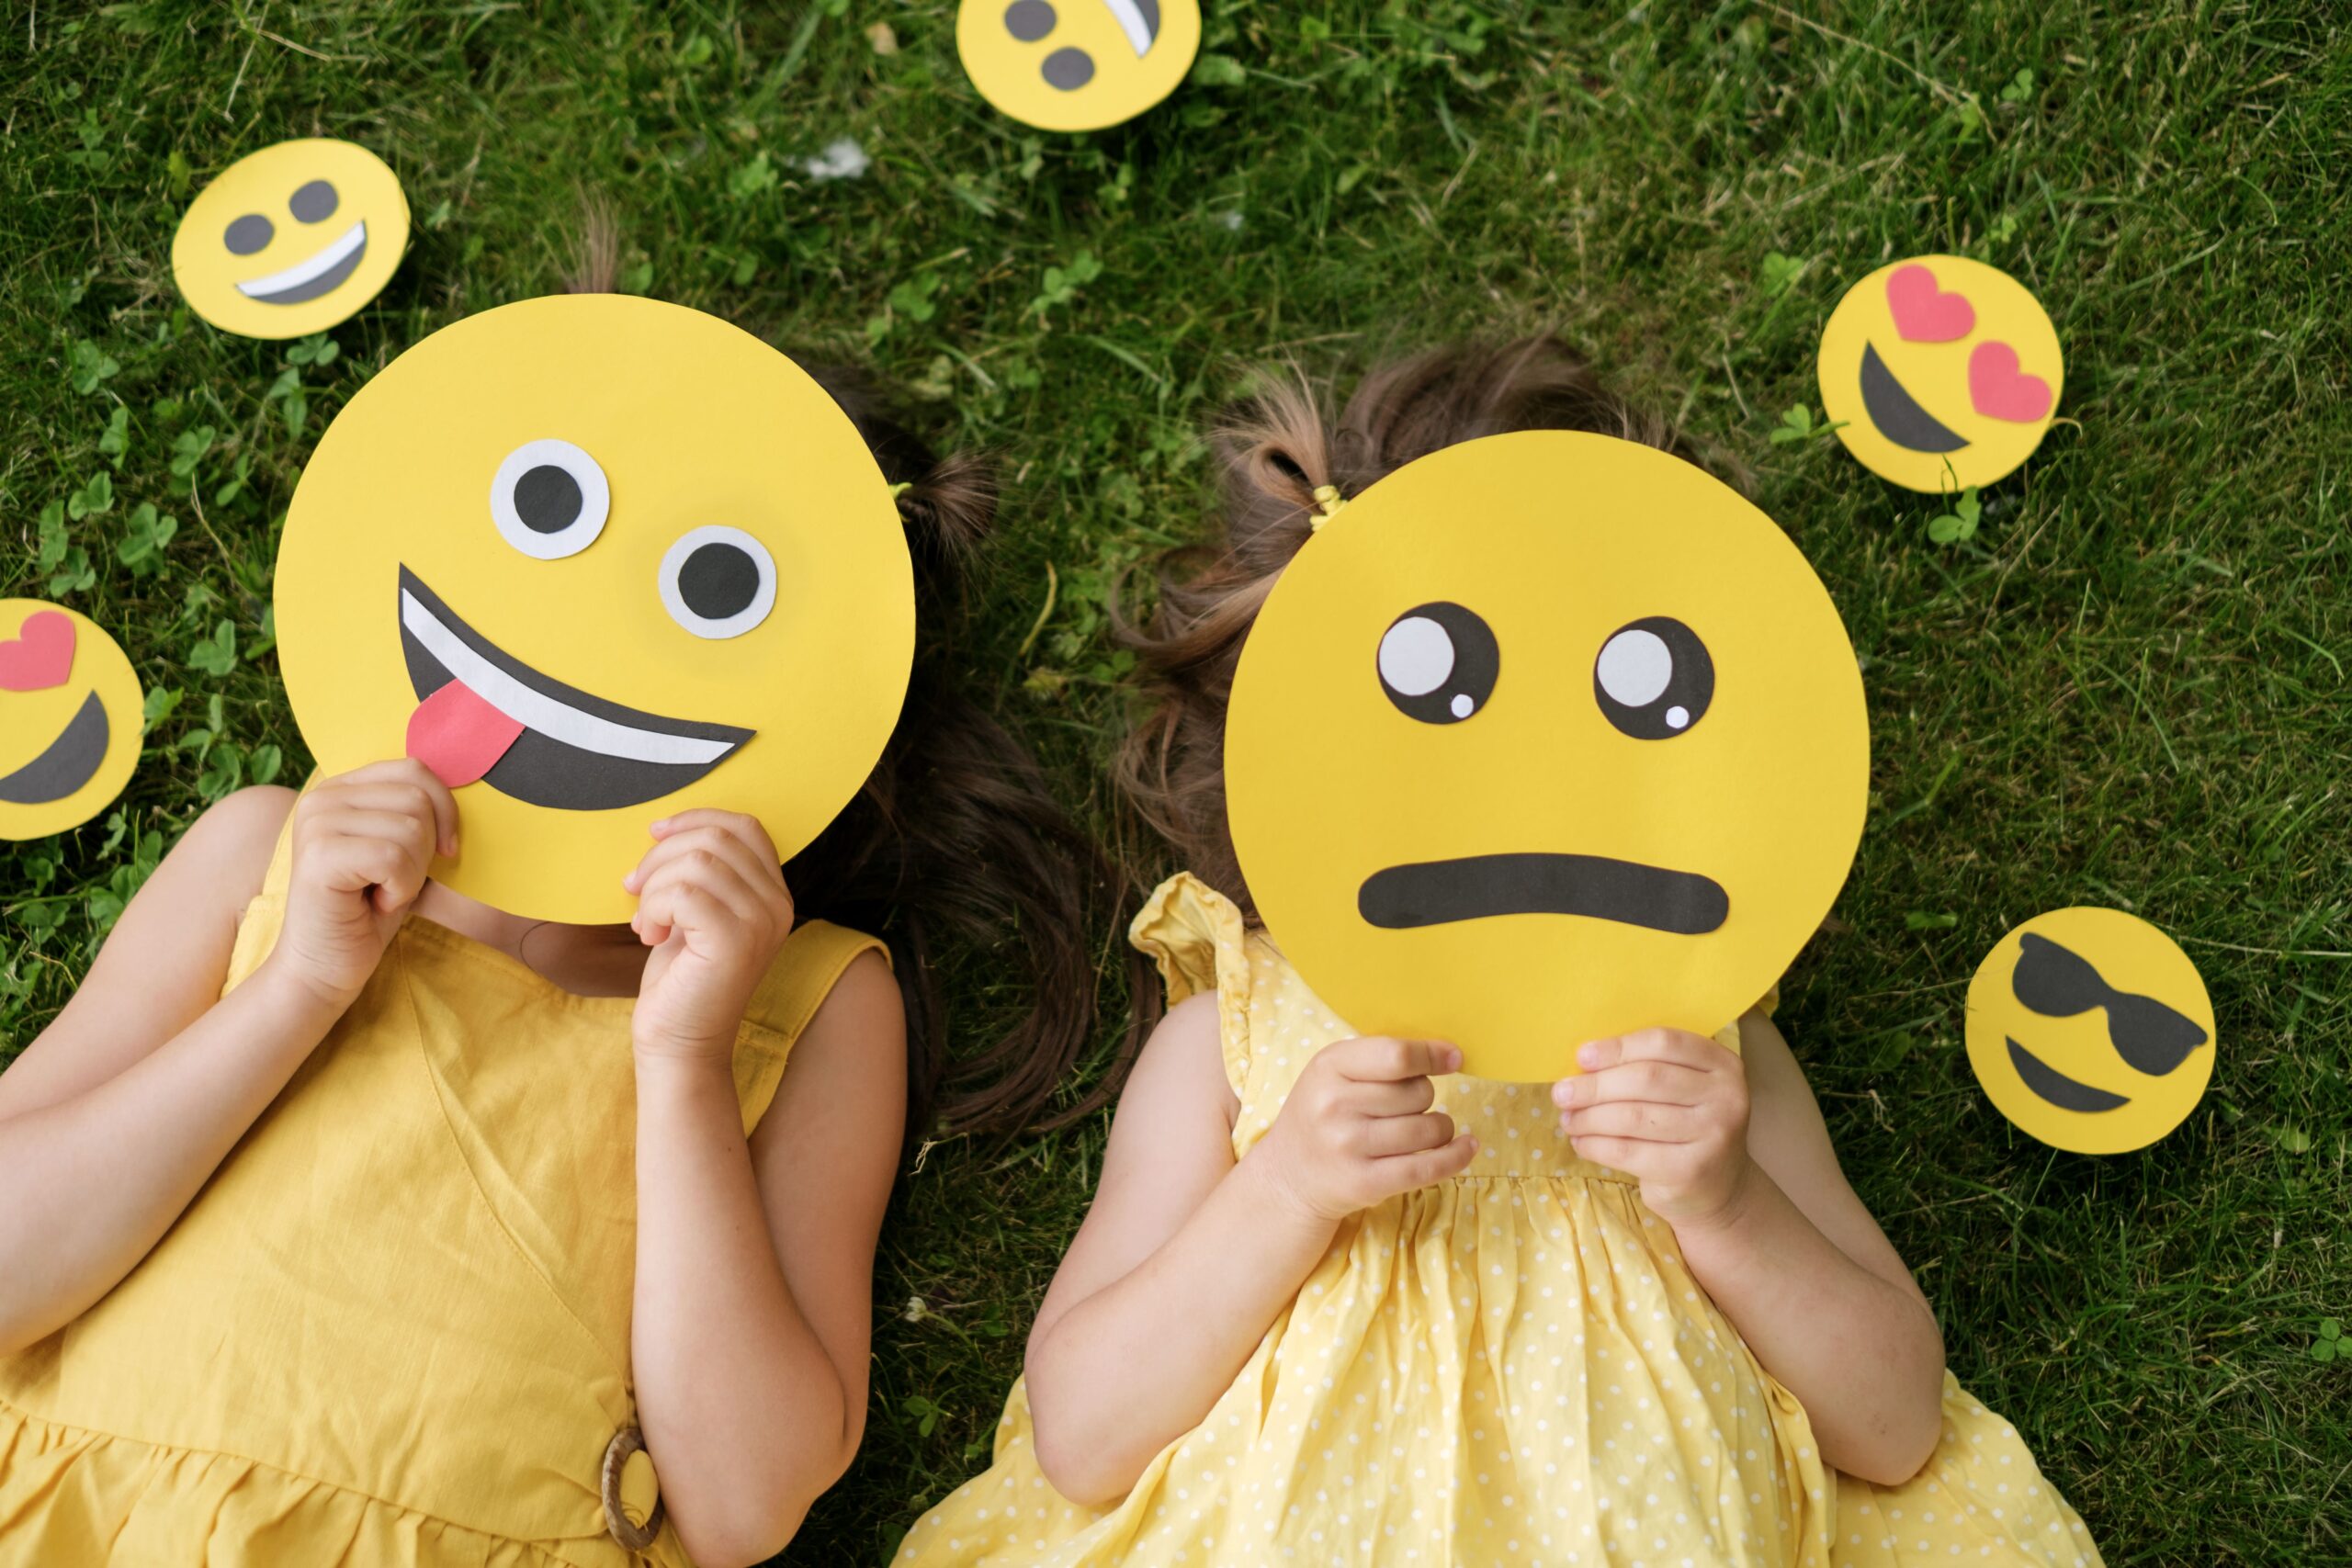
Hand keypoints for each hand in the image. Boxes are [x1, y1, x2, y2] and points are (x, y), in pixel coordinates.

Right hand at [266, 759, 455, 1009]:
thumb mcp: (401, 849)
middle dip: (424, 850)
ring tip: (380, 893)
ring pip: (410, 828)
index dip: (445, 810)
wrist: (325, 967)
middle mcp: (322, 797)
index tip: (444, 850)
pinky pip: (393, 857)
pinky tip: (375, 904)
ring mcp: (316, 823)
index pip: (414, 769)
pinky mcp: (318, 855)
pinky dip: (400, 889)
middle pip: (418, 799)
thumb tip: (467, 784)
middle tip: (394, 881)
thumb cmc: (370, 909)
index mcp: (342, 788)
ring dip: (411, 874)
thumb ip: (416, 812)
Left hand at [625, 810, 791, 1062]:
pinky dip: (654, 907)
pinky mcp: (734, 941)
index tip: (656, 834)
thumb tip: (665, 828)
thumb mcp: (695, 912)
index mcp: (773, 894)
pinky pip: (684, 892)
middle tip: (636, 888)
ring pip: (696, 862)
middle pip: (716, 838)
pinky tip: (650, 934)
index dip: (697, 819)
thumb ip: (698, 872)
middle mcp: (777, 905)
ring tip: (647, 920)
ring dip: (654, 886)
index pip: (744, 827)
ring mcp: (760, 923)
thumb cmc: (681, 979)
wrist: (680, 1043)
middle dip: (662, 855)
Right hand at [1246, 1037, 1478, 1223]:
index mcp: (1329, 1066)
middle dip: (1425, 1096)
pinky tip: (1466, 1146)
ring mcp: (1348, 1146)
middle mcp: (1335, 1105)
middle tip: (1404, 1106)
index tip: (1454, 1059)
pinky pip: (1427, 1168)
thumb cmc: (1322, 1113)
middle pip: (1419, 1092)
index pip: (1396, 1056)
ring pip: (1429, 1129)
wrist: (1288, 1175)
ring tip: (1422, 1130)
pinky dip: (1456, 1157)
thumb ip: (1381, 1058)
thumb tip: (1452, 1055)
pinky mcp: (1365, 1183)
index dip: (1432, 1056)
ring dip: (1440, 1128)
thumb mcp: (1334, 1072)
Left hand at [1553, 1027, 1752, 1228]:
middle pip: (1646, 1079)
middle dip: (1595, 1085)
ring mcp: (1712, 1135)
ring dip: (1589, 1117)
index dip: (1618, 1048)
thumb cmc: (1687, 1127)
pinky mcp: (1689, 1171)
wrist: (1719, 1189)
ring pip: (1632, 1117)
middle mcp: (1726, 1097)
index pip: (1664, 1043)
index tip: (1582, 1057)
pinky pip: (1627, 1151)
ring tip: (1568, 1119)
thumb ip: (1647, 1068)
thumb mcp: (1683, 1090)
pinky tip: (1581, 1143)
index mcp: (1722, 1065)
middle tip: (1561, 1092)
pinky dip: (1595, 1145)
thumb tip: (1583, 1061)